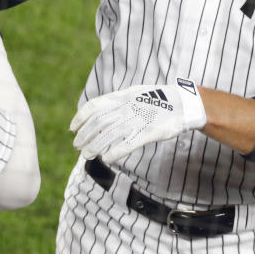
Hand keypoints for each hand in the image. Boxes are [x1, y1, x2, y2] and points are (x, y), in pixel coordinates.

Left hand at [70, 79, 206, 163]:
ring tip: (86, 155)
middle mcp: (127, 107)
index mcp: (122, 97)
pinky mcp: (148, 133)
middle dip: (85, 135)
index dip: (81, 117)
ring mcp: (137, 120)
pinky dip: (115, 152)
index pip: (95, 106)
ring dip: (95, 146)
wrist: (182, 104)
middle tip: (77, 146)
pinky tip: (106, 159)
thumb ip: (117, 103)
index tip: (72, 128)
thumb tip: (99, 113)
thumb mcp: (134, 95)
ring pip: (109, 135)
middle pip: (99, 122)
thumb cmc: (156, 101)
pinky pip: (128, 144)